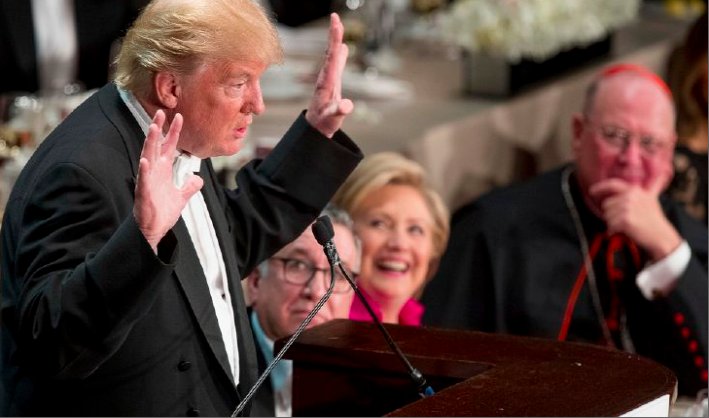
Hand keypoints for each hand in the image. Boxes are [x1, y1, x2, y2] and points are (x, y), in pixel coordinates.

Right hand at [133, 110, 202, 251]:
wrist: (154, 229)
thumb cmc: (162, 212)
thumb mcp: (181, 197)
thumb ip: (189, 187)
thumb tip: (198, 180)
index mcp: (163, 170)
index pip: (169, 146)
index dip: (174, 132)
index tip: (179, 117)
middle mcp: (154, 171)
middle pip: (156, 145)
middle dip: (159, 128)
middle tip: (161, 112)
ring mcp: (148, 180)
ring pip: (148, 157)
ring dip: (150, 142)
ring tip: (154, 128)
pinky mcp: (144, 192)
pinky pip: (143, 179)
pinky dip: (144, 170)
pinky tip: (145, 161)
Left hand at [305, 13, 353, 137]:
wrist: (315, 129)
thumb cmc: (324, 123)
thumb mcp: (332, 118)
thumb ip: (339, 110)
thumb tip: (347, 105)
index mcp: (327, 81)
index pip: (332, 55)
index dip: (335, 38)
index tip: (335, 21)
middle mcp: (326, 77)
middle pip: (331, 51)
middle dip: (334, 34)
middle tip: (335, 17)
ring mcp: (328, 79)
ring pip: (332, 56)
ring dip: (335, 41)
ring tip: (337, 26)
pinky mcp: (331, 84)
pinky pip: (336, 65)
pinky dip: (339, 53)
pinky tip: (343, 48)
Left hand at [589, 172, 680, 260]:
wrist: (661, 235)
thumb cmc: (654, 218)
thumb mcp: (652, 198)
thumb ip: (653, 186)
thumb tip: (662, 173)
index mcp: (634, 190)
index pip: (612, 185)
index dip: (600, 187)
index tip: (591, 191)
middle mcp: (630, 197)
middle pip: (606, 205)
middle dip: (611, 214)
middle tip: (625, 220)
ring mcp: (627, 208)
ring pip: (606, 216)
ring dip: (613, 223)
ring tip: (627, 225)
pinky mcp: (625, 220)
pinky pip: (610, 225)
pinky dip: (613, 231)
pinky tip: (624, 232)